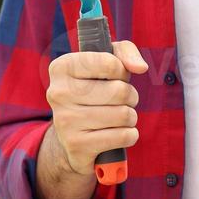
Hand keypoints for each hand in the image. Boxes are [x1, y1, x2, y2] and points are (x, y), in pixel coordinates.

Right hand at [45, 39, 147, 176]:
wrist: (72, 137)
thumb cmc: (94, 92)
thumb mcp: (106, 63)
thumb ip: (125, 52)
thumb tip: (140, 67)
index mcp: (62, 67)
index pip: (111, 64)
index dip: (122, 72)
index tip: (116, 77)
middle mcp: (58, 93)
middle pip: (119, 91)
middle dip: (130, 96)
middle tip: (122, 101)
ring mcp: (65, 120)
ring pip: (123, 115)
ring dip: (130, 117)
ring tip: (120, 117)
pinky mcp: (76, 145)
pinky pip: (123, 136)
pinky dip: (130, 135)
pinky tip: (119, 133)